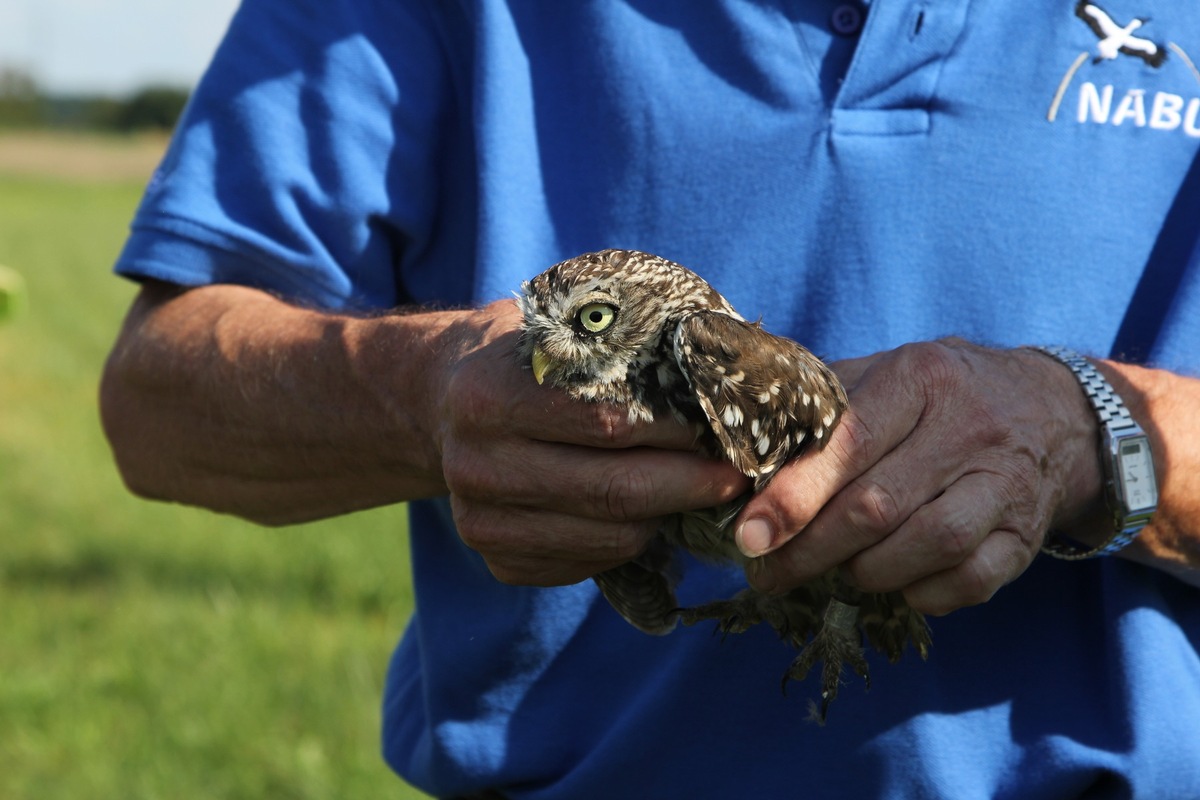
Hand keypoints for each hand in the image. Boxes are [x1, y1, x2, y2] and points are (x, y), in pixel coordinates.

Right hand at [433, 300, 748, 585]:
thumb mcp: (556, 329)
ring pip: (609, 540)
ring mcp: (481, 523)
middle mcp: (476, 466)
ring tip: (701, 491)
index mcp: (490, 397)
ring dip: (667, 518)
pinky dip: (632, 543)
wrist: (441, 401)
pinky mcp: (497, 562)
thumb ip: (619, 346)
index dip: (676, 433)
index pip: (606, 423)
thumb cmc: (524, 357)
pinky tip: (648, 514)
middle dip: (690, 486)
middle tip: (737, 474)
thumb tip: (721, 361)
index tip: (725, 428)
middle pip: (613, 493)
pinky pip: (589, 566)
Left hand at [735, 339, 1104, 614]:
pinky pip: (968, 582)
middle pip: (877, 506)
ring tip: (832, 569)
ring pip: (926, 546)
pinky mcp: (1026, 534)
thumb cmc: (940, 394)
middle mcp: (969, 428)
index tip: (749, 534)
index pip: (848, 442)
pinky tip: (893, 583)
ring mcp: (1004, 484)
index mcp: (920, 377)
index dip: (793, 495)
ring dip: (864, 572)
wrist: (1054, 411)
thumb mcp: (885, 372)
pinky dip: (920, 593)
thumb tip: (738, 442)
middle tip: (767, 571)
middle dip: (810, 549)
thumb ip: (819, 401)